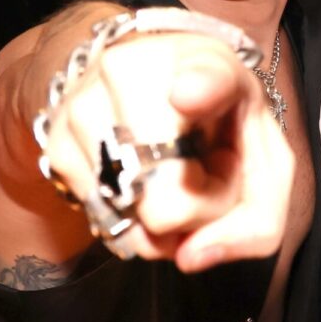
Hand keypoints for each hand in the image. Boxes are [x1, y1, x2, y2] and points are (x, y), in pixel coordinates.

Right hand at [38, 30, 292, 271]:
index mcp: (209, 64)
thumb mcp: (265, 166)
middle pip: (172, 200)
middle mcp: (137, 72)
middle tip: (204, 170)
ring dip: (163, 216)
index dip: (202, 89)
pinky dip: (131, 217)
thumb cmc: (221, 128)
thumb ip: (257, 225)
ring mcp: (86, 104)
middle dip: (200, 210)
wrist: (154, 82)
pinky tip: (140, 176)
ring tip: (171, 168)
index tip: (188, 95)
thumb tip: (189, 257)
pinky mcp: (55, 141)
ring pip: (134, 217)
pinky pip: (105, 221)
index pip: (207, 77)